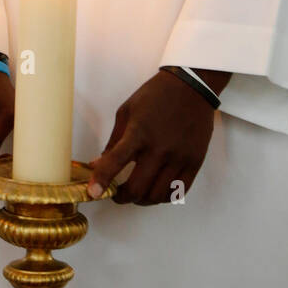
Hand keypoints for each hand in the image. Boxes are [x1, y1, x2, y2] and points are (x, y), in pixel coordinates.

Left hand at [87, 70, 217, 204]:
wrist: (191, 87)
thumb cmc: (155, 96)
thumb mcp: (126, 111)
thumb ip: (113, 141)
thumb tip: (97, 164)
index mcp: (139, 132)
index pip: (116, 162)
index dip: (102, 180)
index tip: (93, 193)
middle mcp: (160, 148)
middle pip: (137, 188)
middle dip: (122, 197)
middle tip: (116, 193)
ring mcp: (179, 158)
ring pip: (157, 196)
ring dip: (142, 200)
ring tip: (136, 193)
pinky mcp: (194, 163)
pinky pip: (178, 192)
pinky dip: (162, 197)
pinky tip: (155, 189)